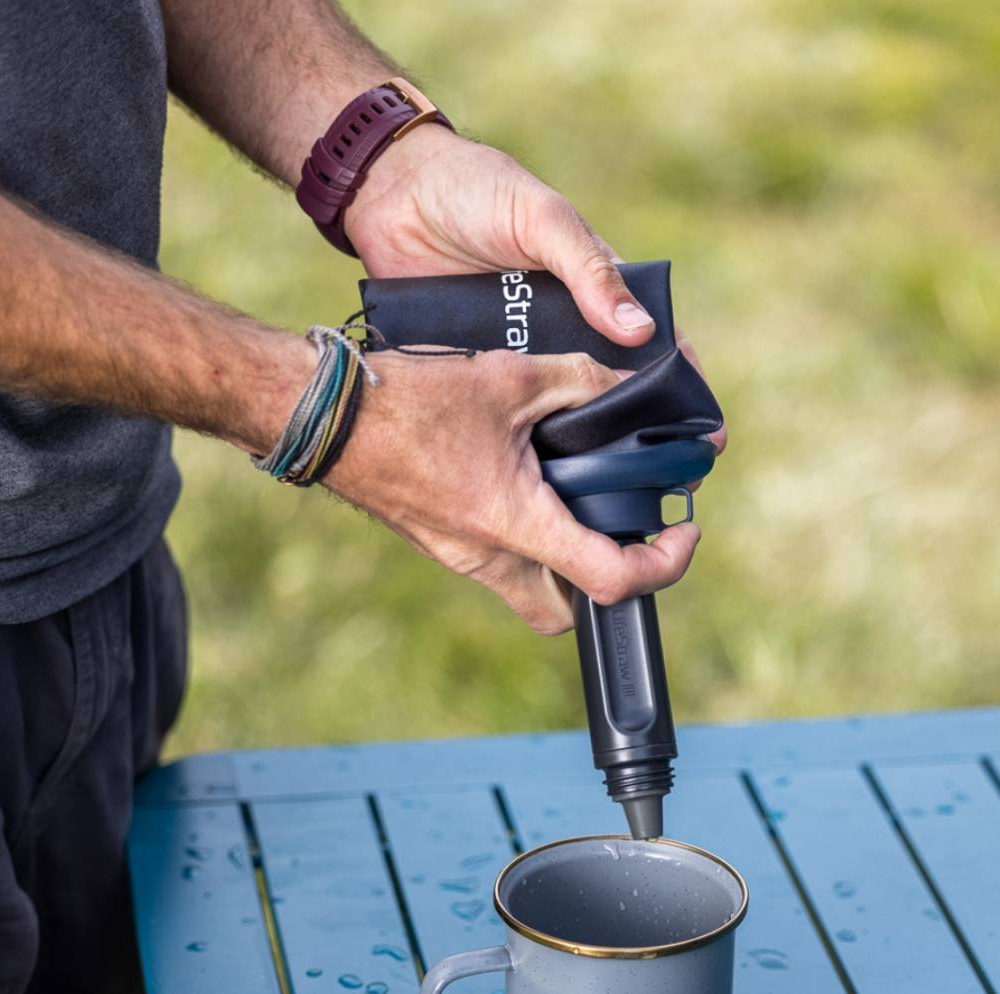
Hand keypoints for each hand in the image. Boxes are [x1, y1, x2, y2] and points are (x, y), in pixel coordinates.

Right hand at [320, 347, 700, 634]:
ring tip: (579, 494)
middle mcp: (486, 558)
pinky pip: (493, 558)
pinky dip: (522, 533)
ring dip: (560, 556)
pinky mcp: (434, 540)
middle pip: (564, 610)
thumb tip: (634, 382)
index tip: (682, 531)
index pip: (611, 582)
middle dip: (602, 582)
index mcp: (515, 525)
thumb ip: (582, 380)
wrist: (316, 413)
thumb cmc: (406, 397)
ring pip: (527, 586)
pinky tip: (524, 476)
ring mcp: (454, 556)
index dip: (665, 566)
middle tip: (625, 527)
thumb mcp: (509, 377)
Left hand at [343, 126, 721, 454]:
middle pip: (608, 385)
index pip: (653, 342)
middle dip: (637, 432)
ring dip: (578, 444)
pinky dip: (517, 437)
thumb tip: (640, 330)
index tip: (709, 433)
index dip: (683, 386)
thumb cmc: (477, 189)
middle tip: (661, 484)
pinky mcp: (476, 364)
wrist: (390, 192)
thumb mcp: (542, 221)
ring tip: (603, 497)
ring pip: (558, 406)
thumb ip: (589, 271)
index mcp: (593, 286)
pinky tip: (534, 478)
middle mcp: (563, 325)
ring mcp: (519, 349)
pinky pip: (503, 407)